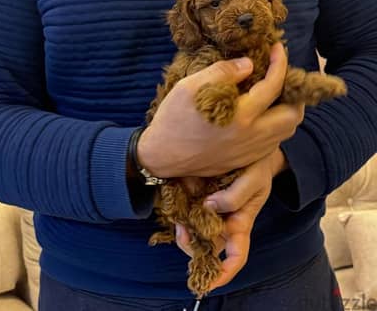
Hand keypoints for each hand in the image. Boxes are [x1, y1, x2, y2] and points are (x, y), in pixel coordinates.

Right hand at [138, 42, 303, 177]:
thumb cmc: (173, 119)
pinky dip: (275, 128)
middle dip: (294, 93)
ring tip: (273, 97)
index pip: (273, 86)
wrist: (162, 156)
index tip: (277, 49)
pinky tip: (260, 118)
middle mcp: (251, 137)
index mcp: (240, 116)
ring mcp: (249, 152)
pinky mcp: (243, 161)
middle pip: (292, 116)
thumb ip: (222, 72)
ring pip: (285, 133)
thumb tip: (248, 65)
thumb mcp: (190, 87)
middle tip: (281, 78)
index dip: (279, 63)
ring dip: (286, 111)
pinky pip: (272, 145)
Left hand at [175, 148, 288, 290]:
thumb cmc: (259, 170)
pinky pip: (188, 211)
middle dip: (192, 247)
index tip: (211, 282)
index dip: (225, 272)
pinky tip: (177, 202)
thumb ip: (235, 196)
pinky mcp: (201, 198)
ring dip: (183, 230)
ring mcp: (211, 211)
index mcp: (240, 223)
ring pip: (194, 231)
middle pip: (207, 247)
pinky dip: (180, 211)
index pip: (236, 255)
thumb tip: (208, 206)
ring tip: (178, 218)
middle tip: (182, 233)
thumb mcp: (254, 181)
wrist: (252, 154)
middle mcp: (224, 222)